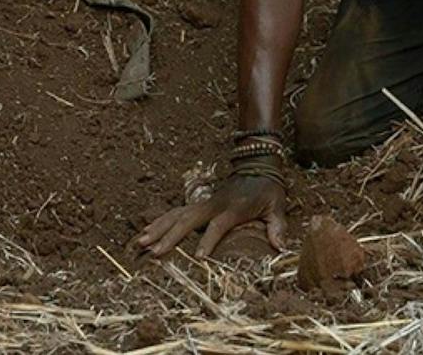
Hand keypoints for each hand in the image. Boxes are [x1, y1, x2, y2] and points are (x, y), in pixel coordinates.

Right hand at [132, 172, 286, 258]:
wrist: (257, 165)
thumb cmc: (268, 190)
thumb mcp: (277, 206)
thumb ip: (277, 227)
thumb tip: (281, 248)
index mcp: (233, 208)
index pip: (218, 225)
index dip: (209, 240)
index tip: (200, 257)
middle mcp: (213, 204)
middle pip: (187, 220)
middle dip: (170, 236)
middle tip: (155, 252)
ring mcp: (203, 203)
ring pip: (176, 214)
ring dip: (158, 228)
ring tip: (141, 243)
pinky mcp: (198, 204)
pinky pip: (175, 212)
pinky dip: (159, 222)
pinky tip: (145, 233)